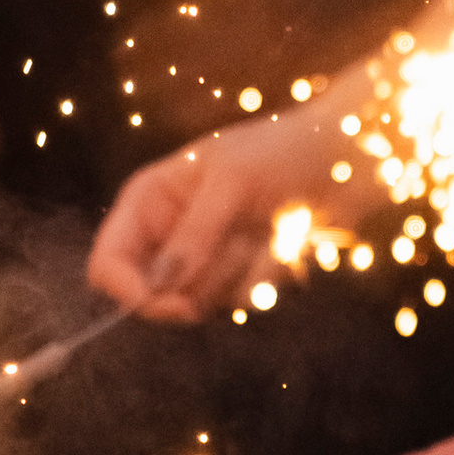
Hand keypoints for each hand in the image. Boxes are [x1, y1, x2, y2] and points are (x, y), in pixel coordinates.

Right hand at [88, 99, 358, 322]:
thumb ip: (195, 234)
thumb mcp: (231, 182)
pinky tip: (284, 244)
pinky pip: (240, 301)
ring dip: (238, 275)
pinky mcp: (241, 276)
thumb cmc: (281, 151)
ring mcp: (206, 258)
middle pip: (149, 294)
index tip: (165, 302)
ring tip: (266, 233)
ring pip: (200, 301)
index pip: (109, 259)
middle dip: (191, 288)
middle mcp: (170, 233)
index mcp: (150, 199)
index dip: (126, 288)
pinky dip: (265, 278)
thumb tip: (161, 286)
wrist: (344, 159)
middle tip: (232, 264)